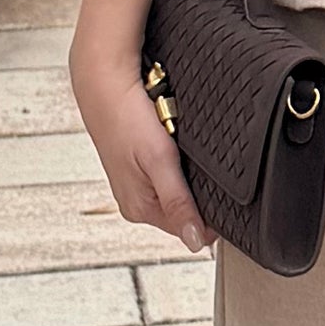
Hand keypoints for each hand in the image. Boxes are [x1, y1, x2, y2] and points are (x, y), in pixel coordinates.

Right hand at [73, 34, 209, 255]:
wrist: (104, 82)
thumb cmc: (126, 118)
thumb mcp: (159, 161)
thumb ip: (178, 202)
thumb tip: (195, 242)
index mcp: (140, 209)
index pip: (192, 229)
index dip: (212, 211)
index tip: (220, 186)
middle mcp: (137, 202)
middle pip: (186, 210)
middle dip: (199, 189)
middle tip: (199, 160)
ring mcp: (137, 184)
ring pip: (179, 189)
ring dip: (188, 173)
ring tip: (182, 148)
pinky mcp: (137, 167)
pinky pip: (169, 172)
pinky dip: (177, 160)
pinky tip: (173, 143)